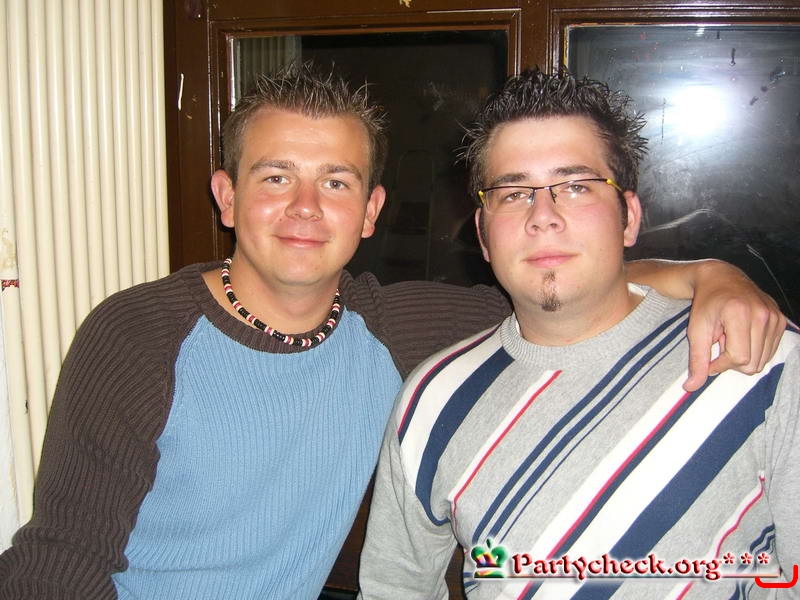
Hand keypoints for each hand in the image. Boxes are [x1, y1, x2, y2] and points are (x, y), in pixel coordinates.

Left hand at [684, 260, 785, 390]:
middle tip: (720, 342)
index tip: (709, 357)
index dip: (721, 365)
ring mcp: (775, 317)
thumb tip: (690, 388)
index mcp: (740, 313)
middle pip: (753, 363)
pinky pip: (770, 351)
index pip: (738, 358)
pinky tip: (742, 334)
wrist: (721, 278)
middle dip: (732, 360)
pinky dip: (754, 349)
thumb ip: (696, 360)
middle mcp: (763, 314)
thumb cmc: (705, 303)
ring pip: (762, 360)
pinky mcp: (781, 320)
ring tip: (731, 336)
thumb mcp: (695, 330)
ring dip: (743, 355)